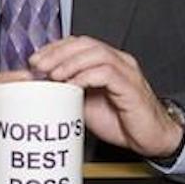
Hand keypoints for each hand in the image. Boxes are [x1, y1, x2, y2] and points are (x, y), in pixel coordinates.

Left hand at [29, 36, 182, 159]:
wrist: (150, 140)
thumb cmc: (119, 121)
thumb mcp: (83, 103)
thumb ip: (65, 90)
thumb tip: (36, 86)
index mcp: (105, 61)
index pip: (77, 43)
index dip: (54, 48)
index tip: (34, 60)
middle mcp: (117, 61)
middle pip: (85, 43)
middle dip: (58, 52)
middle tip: (39, 66)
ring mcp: (126, 71)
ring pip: (96, 53)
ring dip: (70, 62)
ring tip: (53, 75)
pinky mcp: (132, 86)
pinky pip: (107, 73)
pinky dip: (86, 76)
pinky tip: (72, 85)